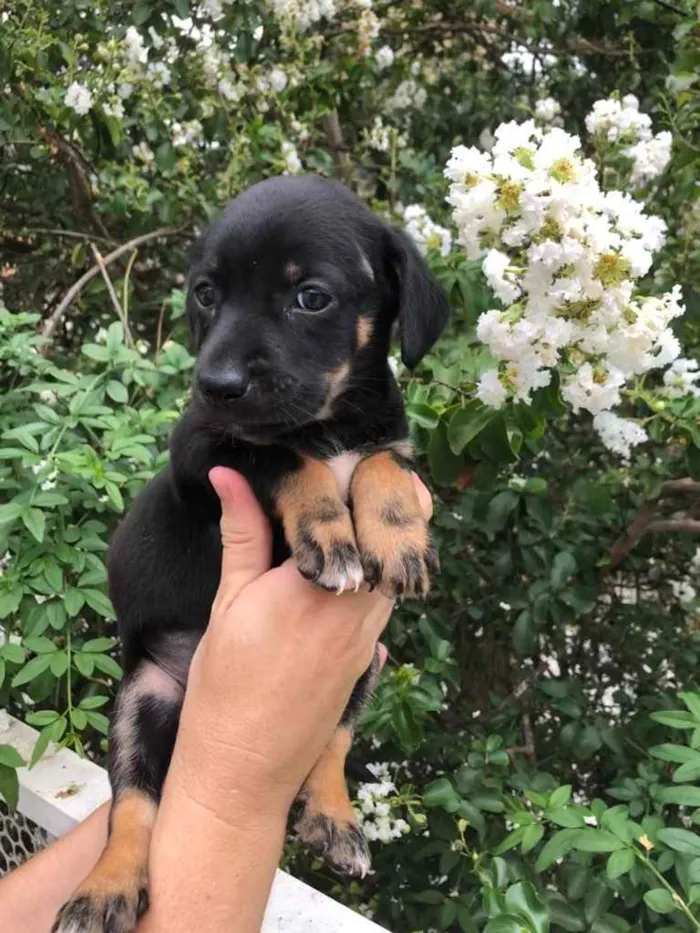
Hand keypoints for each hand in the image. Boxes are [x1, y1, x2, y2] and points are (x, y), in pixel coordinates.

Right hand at [167, 467, 431, 822]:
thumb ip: (242, 533)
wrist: (244, 772)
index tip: (352, 446)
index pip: (354, 513)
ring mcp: (369, 637)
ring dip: (387, 535)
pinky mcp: (368, 657)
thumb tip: (231, 474)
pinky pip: (387, 599)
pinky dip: (380, 569)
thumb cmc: (224, 687)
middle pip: (393, 538)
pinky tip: (357, 557)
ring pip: (396, 570)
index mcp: (317, 588)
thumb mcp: (228, 601)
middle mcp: (357, 610)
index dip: (359, 474)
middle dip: (387, 498)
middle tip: (374, 462)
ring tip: (364, 502)